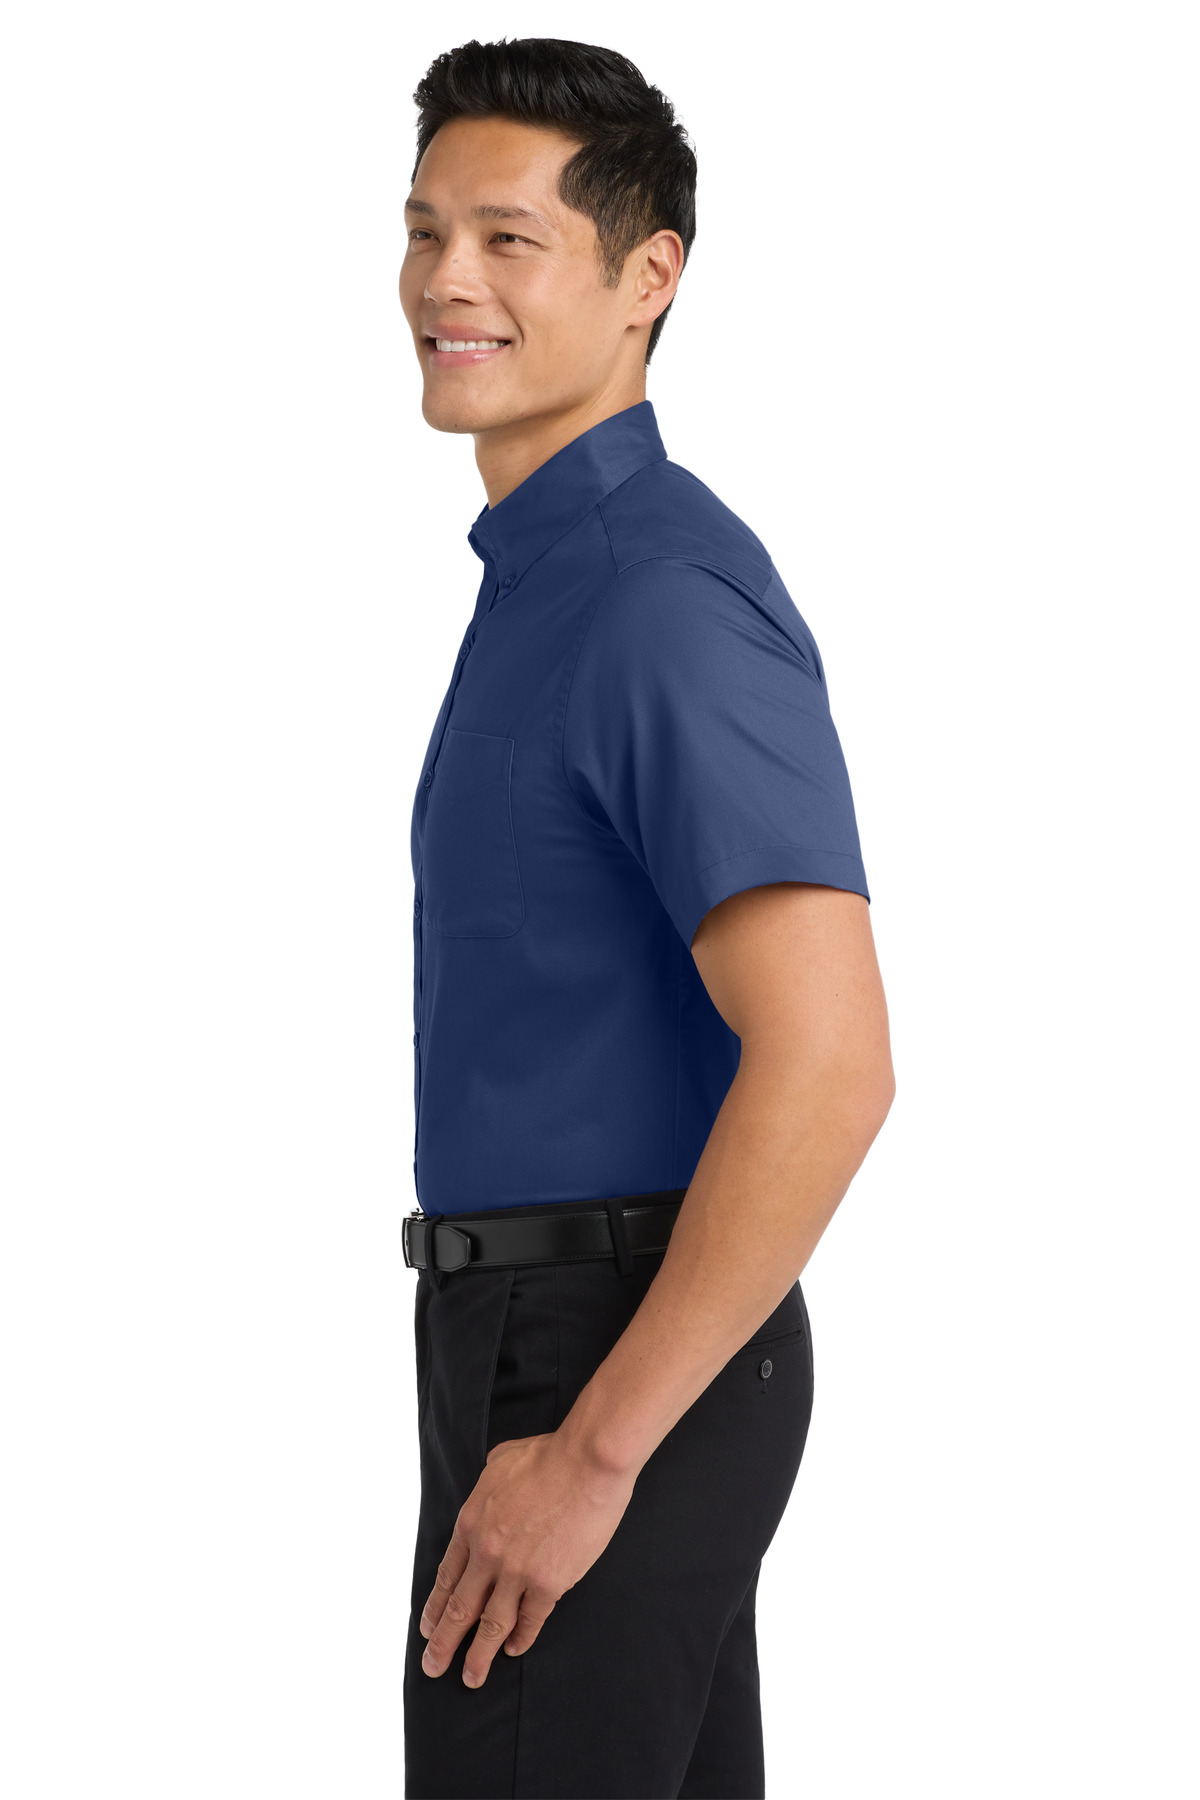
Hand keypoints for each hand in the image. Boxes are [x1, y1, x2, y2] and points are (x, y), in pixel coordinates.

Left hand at [418, 1428, 636, 1687]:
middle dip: (443, 1642)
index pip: (447, 1576)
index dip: (436, 1606)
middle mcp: (488, 1552)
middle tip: (432, 1667)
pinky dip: (521, 1638)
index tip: (427, 1628)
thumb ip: (488, 1484)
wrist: (587, 1462)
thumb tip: (490, 1486)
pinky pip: (530, 1620)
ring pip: (491, 1624)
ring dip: (478, 1655)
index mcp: (472, 1523)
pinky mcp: (549, 1583)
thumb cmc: (548, 1455)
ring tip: (470, 1678)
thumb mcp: (501, 1461)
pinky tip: (514, 1650)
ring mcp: (517, 1571)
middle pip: (460, 1608)